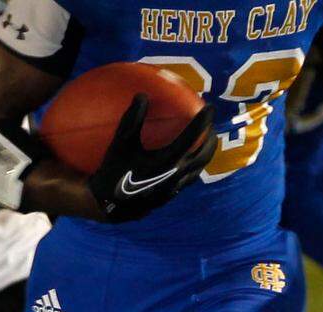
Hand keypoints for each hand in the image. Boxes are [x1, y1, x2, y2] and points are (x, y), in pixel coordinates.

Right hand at [88, 94, 215, 223]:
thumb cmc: (113, 172)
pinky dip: (194, 166)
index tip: (210, 107)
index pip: (191, 137)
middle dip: (211, 140)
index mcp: (167, 161)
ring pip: (199, 169)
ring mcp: (175, 187)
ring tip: (205, 143)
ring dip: (205, 154)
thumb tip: (142, 95)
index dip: (202, 121)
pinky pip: (189, 178)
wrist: (110, 206)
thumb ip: (132, 119)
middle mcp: (176, 175)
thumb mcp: (120, 144)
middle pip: (203, 155)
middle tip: (211, 127)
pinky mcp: (171, 195)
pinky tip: (187, 160)